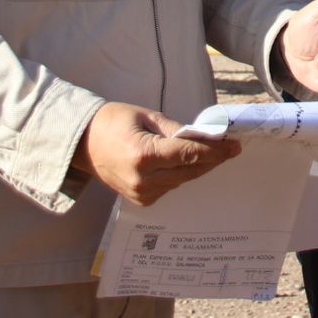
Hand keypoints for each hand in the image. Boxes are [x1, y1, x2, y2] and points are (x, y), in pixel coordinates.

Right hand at [73, 102, 239, 205]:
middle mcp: (143, 180)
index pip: (189, 155)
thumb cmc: (112, 122)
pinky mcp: (141, 201)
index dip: (216, 151)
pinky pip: (171, 186)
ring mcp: (141, 194)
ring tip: (215, 153)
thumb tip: (204, 138)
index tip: (235, 145)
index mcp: (144, 156)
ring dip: (199, 167)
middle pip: (190, 171)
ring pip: (183, 180)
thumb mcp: (146, 116)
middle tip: (231, 147)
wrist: (82, 144)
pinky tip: (192, 163)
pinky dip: (182, 174)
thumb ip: (176, 130)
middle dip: (212, 159)